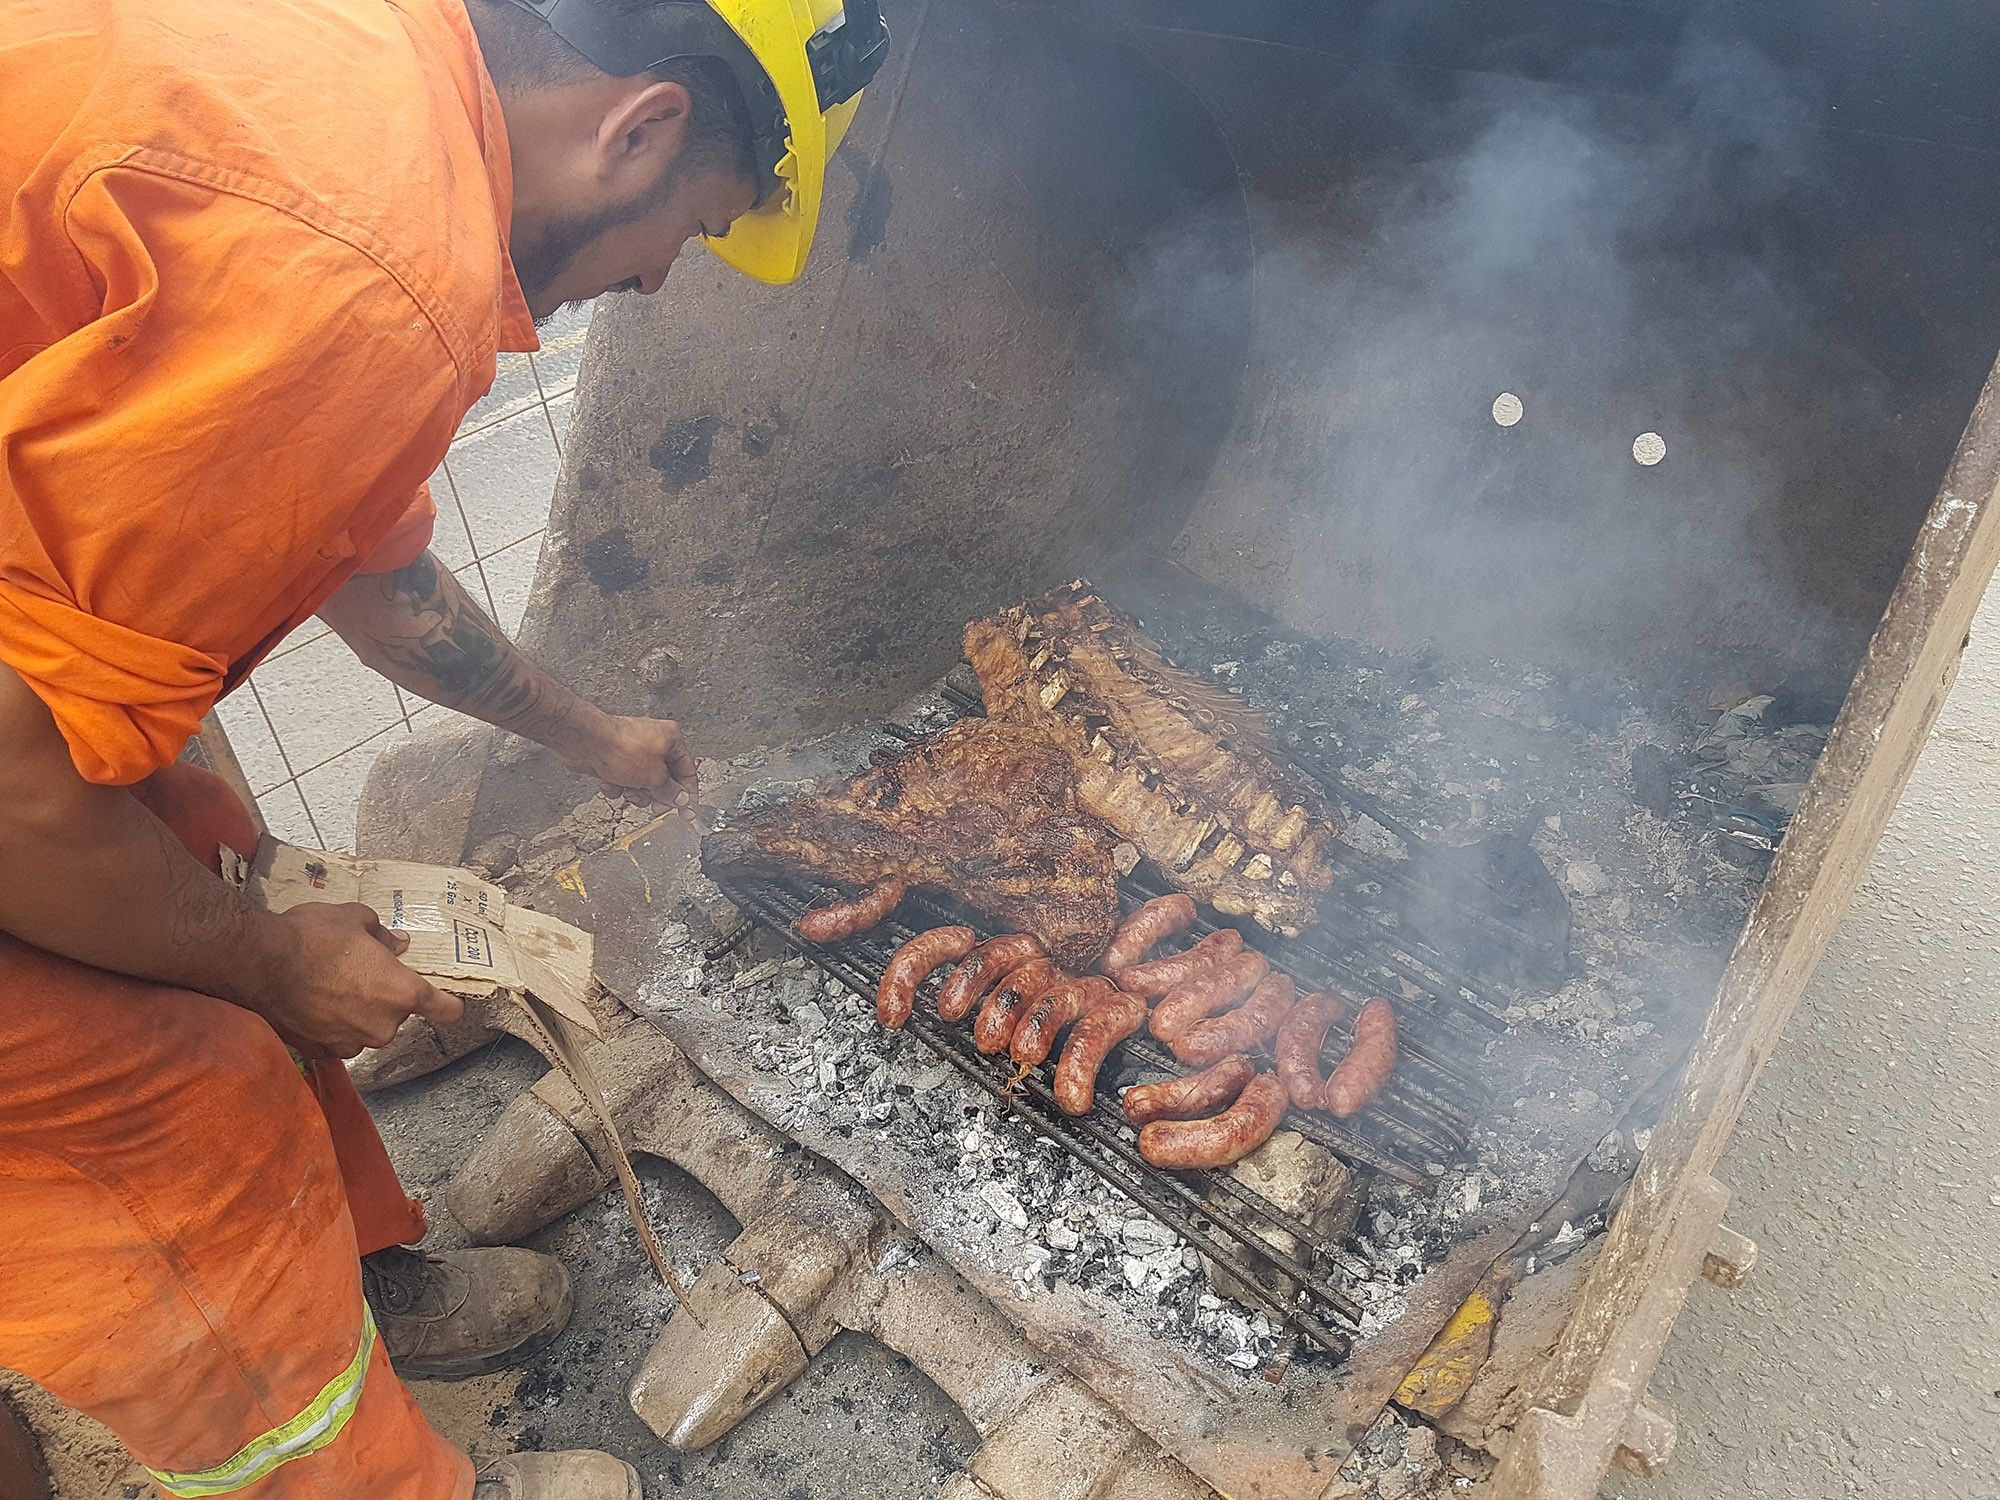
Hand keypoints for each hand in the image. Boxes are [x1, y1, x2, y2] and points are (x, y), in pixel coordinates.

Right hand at [262, 902, 462, 1057]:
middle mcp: (383, 1025)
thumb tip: (398, 945)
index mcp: (402, 993)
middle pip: (398, 1015)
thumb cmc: (313, 937)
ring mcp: (351, 1043)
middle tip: (358, 972)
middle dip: (384, 997)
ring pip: (366, 1027)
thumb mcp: (357, 920)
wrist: (259, 963)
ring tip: (329, 985)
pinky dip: (330, 1024)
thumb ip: (384, 936)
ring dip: (356, 1012)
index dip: (448, 1004)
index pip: (447, 1010)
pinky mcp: (321, 1051)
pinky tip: (312, 1002)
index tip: (446, 1000)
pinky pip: (337, 1038)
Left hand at [564, 714, 699, 816]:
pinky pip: (624, 778)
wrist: (585, 742)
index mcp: (671, 739)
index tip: (686, 811)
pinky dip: (618, 785)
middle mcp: (654, 741)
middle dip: (656, 795)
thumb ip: (670, 791)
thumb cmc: (620, 749)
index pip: (688, 770)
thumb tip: (681, 799)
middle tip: (655, 808)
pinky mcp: (615, 756)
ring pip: (643, 781)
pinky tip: (609, 783)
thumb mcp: (654, 777)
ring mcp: (633, 749)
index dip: (687, 793)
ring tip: (628, 791)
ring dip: (635, 792)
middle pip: (664, 778)